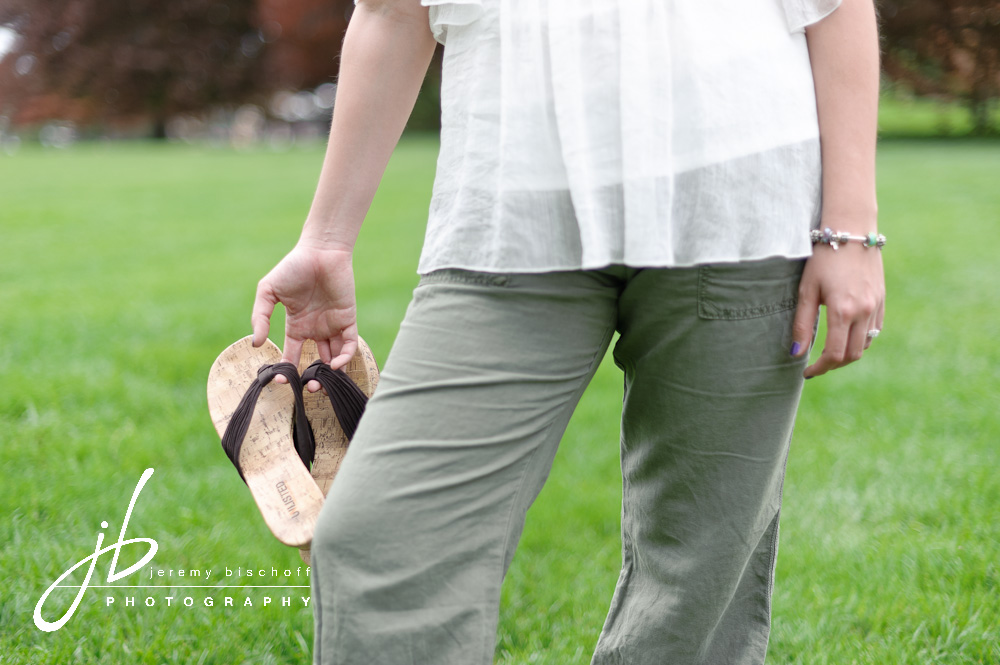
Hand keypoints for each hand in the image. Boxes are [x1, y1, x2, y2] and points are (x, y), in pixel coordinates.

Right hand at [251, 244, 358, 375]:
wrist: (320, 251)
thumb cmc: (293, 267)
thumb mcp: (268, 291)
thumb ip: (260, 316)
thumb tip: (255, 343)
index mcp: (296, 325)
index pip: (292, 354)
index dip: (287, 370)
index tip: (281, 380)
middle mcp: (315, 329)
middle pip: (315, 362)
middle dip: (312, 378)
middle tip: (309, 389)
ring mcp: (332, 326)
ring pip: (333, 357)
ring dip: (329, 373)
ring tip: (321, 383)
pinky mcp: (348, 320)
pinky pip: (348, 345)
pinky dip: (343, 357)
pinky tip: (334, 364)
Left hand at [791, 243, 884, 377]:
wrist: (852, 231)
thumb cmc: (823, 258)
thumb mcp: (806, 290)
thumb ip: (802, 323)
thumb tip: (797, 353)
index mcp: (842, 311)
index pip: (834, 354)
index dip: (820, 368)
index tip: (807, 372)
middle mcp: (864, 312)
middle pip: (853, 355)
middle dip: (834, 364)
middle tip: (817, 365)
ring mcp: (876, 306)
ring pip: (866, 344)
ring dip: (848, 353)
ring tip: (830, 351)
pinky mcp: (882, 299)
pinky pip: (875, 330)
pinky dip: (861, 340)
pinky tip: (846, 336)